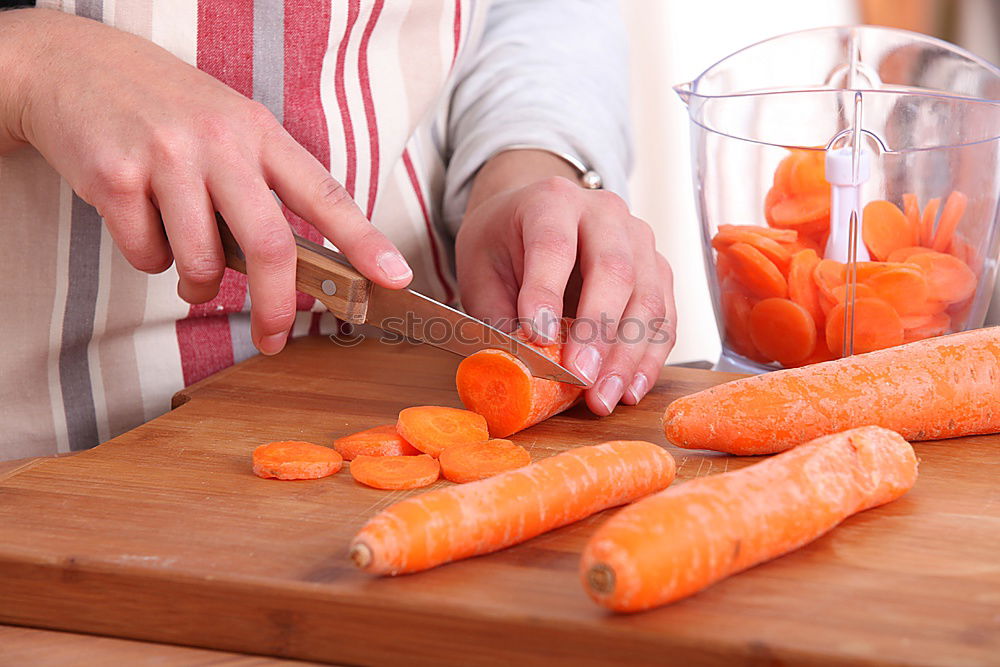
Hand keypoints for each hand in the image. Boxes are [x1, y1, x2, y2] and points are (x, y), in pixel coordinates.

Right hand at [0, 9, 411, 354]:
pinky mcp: (115, 177)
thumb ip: (262, 189)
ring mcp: (168, 158)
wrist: (75, 66)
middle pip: (271, 246)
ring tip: (190, 267)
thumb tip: (288, 272)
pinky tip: (141, 222)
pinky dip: (149, 260)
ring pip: (203, 262)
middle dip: (277, 305)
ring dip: (199, 285)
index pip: (325, 196)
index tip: (395, 278)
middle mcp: (221, 142)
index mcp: (260, 133)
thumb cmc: (167, 110)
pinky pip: (147, 256)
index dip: (365, 243)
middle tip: (275, 337)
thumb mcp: (230, 128)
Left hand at [456, 150, 676, 415]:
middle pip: (614, 269)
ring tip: (604, 397)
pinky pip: (664, 317)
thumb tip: (518, 368)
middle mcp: (604, 213)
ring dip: (628, 356)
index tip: (537, 335)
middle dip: (598, 332)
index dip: (546, 291)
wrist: (537, 216)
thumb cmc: (505, 244)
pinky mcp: (658, 271)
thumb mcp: (481, 270)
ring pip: (647, 298)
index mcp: (551, 202)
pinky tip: (630, 389)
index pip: (553, 245)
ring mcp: (640, 240)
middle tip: (580, 378)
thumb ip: (497, 315)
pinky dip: (649, 358)